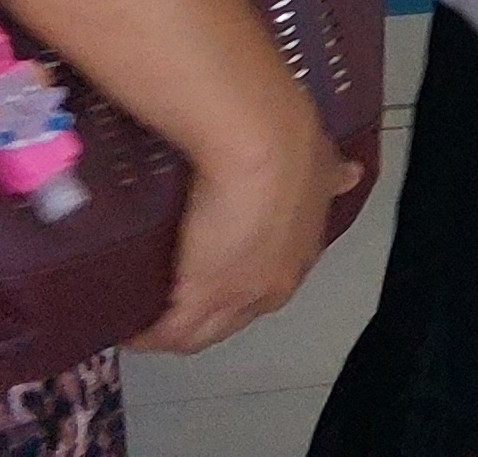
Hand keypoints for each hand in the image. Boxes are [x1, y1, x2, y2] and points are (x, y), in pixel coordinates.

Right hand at [132, 103, 354, 354]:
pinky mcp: (199, 296)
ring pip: (201, 333)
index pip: (267, 289)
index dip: (242, 290)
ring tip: (145, 321)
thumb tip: (349, 175)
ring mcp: (237, 295)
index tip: (217, 283)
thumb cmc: (292, 145)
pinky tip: (127, 330)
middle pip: (235, 319)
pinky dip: (147, 335)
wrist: (264, 142)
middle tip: (173, 306)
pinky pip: (168, 333)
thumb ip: (330, 176)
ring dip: (174, 332)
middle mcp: (273, 285)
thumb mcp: (322, 166)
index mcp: (299, 254)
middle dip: (207, 318)